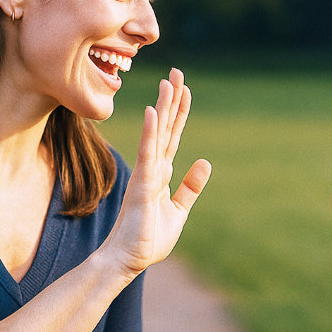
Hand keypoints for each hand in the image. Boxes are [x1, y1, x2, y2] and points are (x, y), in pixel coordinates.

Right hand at [106, 68, 210, 274]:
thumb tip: (204, 162)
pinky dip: (153, 132)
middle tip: (177, 72)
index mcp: (162, 173)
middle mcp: (153, 168)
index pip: (173, 136)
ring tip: (169, 81)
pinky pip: (149, 153)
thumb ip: (190, 187)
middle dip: (172, 100)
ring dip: (164, 108)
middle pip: (166, 128)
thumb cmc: (149, 238)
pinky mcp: (142, 185)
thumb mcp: (179, 210)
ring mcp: (147, 174)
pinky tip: (156, 112)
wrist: (128, 259)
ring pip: (158, 134)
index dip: (179, 112)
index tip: (184, 88)